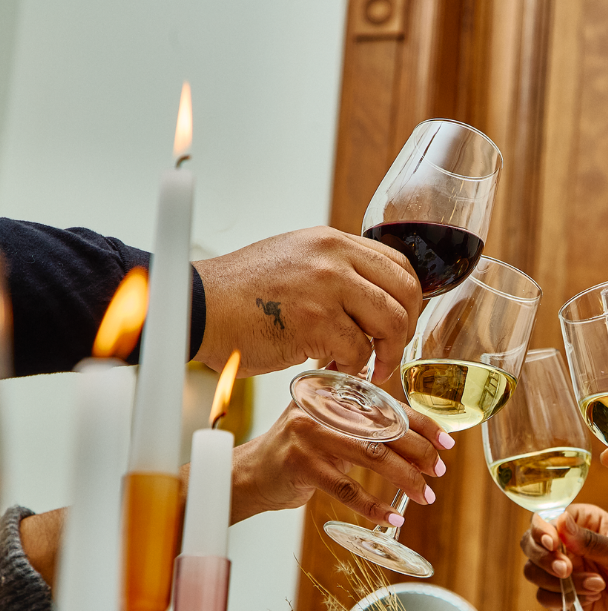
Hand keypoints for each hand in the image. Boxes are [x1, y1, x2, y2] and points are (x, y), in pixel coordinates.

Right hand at [193, 226, 420, 381]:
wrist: (196, 308)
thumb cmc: (240, 295)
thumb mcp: (295, 261)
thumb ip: (335, 272)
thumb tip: (371, 300)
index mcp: (331, 241)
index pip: (398, 265)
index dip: (408, 300)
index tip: (400, 323)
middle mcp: (334, 256)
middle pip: (405, 292)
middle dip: (406, 329)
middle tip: (391, 352)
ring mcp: (327, 286)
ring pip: (390, 322)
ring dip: (386, 354)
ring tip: (368, 368)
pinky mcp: (316, 320)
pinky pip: (358, 350)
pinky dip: (353, 367)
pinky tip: (335, 369)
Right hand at [222, 399, 452, 526]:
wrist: (249, 474)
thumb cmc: (296, 450)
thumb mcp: (327, 423)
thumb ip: (361, 417)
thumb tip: (414, 426)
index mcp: (335, 394)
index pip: (389, 405)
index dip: (421, 423)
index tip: (446, 442)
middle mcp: (323, 408)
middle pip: (385, 428)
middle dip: (419, 451)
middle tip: (439, 470)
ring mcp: (310, 435)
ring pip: (372, 456)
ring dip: (404, 478)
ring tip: (424, 495)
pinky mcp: (302, 465)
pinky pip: (347, 489)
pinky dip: (374, 505)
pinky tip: (393, 516)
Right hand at [521, 504, 607, 610]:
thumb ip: (591, 541)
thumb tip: (559, 522)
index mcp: (585, 522)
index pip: (547, 519)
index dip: (541, 530)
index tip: (552, 544)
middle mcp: (571, 544)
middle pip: (532, 545)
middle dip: (543, 558)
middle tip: (565, 569)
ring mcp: (569, 572)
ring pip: (535, 573)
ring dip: (557, 582)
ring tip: (596, 585)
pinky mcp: (570, 597)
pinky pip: (548, 598)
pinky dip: (564, 600)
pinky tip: (594, 597)